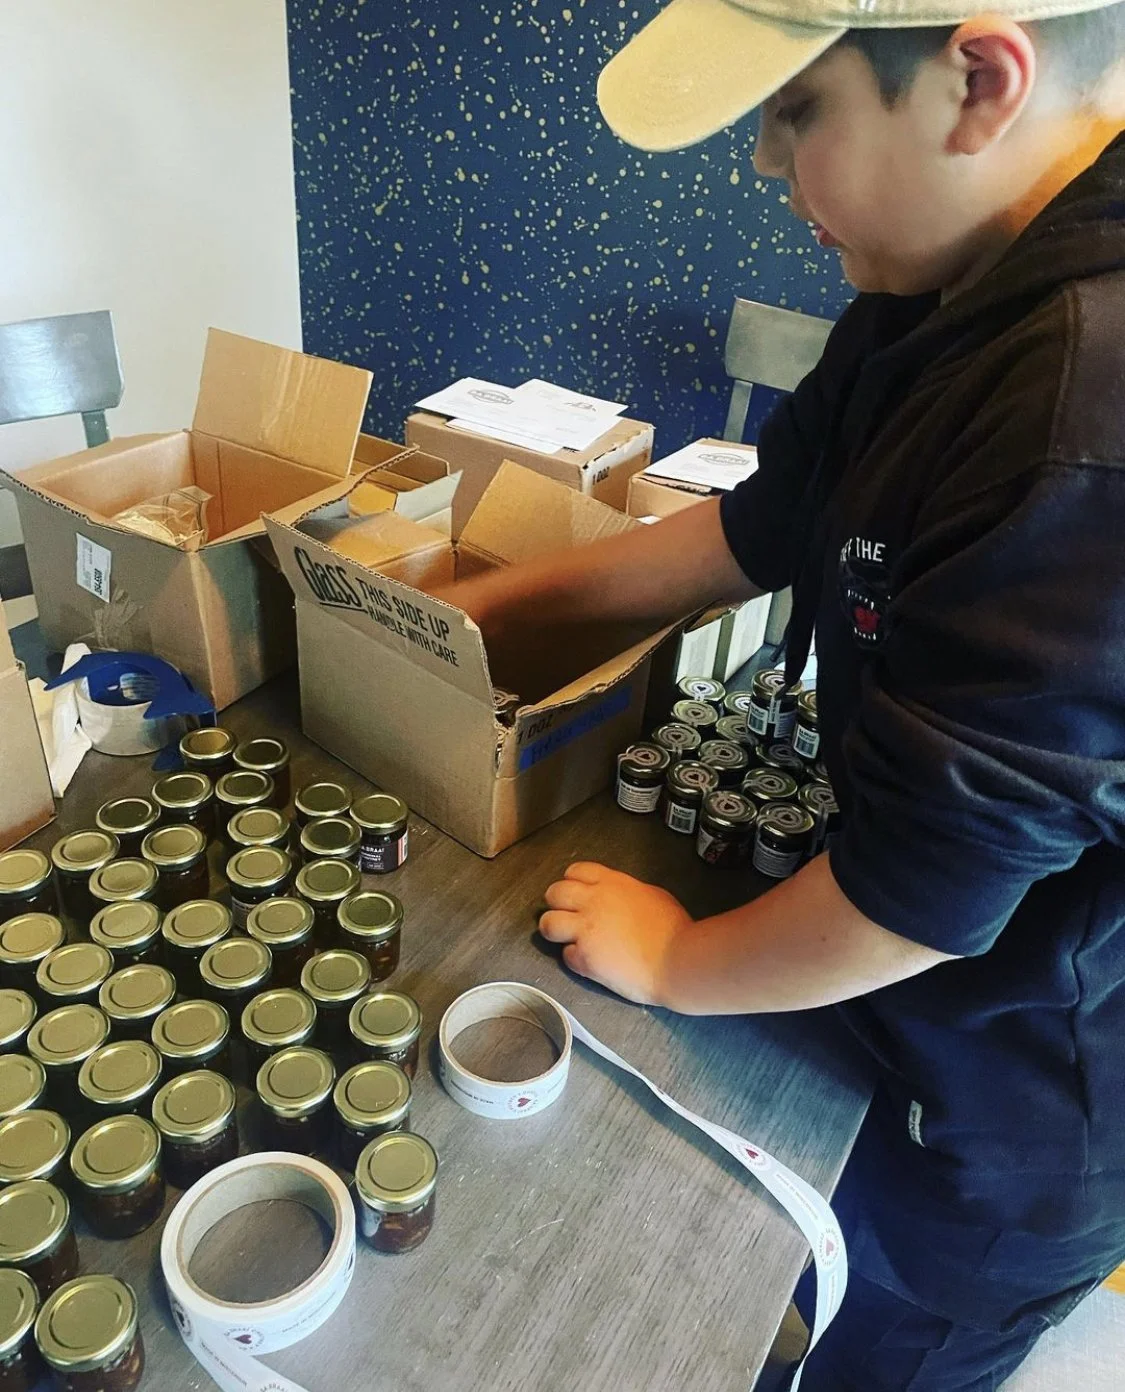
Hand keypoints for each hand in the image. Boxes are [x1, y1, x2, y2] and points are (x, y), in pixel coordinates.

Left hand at [538, 862, 691, 1006]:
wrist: (677, 960)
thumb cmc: (674, 930)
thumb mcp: (653, 894)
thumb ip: (628, 892)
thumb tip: (619, 899)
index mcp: (611, 883)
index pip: (575, 871)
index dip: (572, 882)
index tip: (577, 893)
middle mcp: (593, 902)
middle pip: (554, 893)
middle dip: (557, 904)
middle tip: (567, 916)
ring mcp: (585, 930)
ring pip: (547, 924)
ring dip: (555, 931)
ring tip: (567, 939)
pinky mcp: (584, 957)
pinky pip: (565, 956)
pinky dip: (574, 959)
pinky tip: (588, 961)